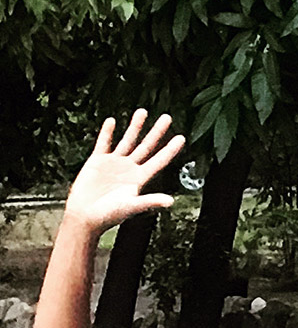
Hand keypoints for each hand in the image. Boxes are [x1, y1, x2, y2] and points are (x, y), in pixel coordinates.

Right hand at [64, 112, 184, 237]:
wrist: (85, 216)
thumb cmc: (109, 215)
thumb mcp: (131, 206)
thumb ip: (150, 201)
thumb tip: (171, 201)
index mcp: (141, 179)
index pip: (160, 160)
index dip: (171, 149)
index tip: (182, 137)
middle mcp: (130, 169)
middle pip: (147, 146)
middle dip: (157, 132)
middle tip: (168, 117)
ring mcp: (115, 163)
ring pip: (128, 141)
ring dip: (135, 126)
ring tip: (143, 111)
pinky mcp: (97, 161)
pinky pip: (104, 143)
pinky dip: (107, 132)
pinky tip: (112, 121)